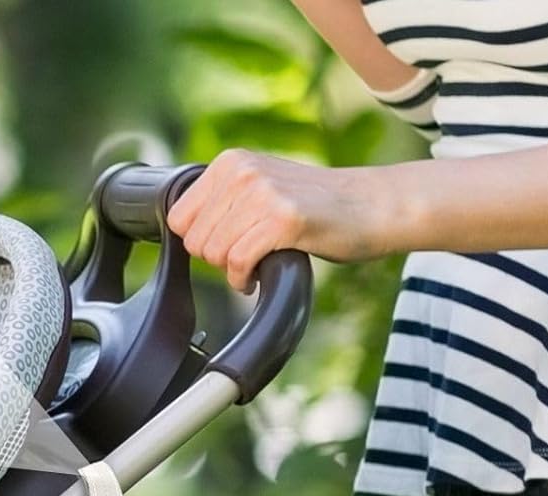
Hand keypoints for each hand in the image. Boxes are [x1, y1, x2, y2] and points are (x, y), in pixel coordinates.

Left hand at [166, 150, 393, 291]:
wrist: (368, 205)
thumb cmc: (314, 205)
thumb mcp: (261, 186)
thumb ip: (224, 199)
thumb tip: (181, 230)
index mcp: (231, 162)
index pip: (179, 218)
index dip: (201, 240)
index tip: (229, 243)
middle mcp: (243, 172)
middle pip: (195, 242)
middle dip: (218, 259)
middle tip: (248, 254)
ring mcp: (263, 194)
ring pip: (215, 254)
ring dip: (233, 271)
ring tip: (258, 261)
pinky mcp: (283, 220)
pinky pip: (238, 264)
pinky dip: (244, 280)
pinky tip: (260, 274)